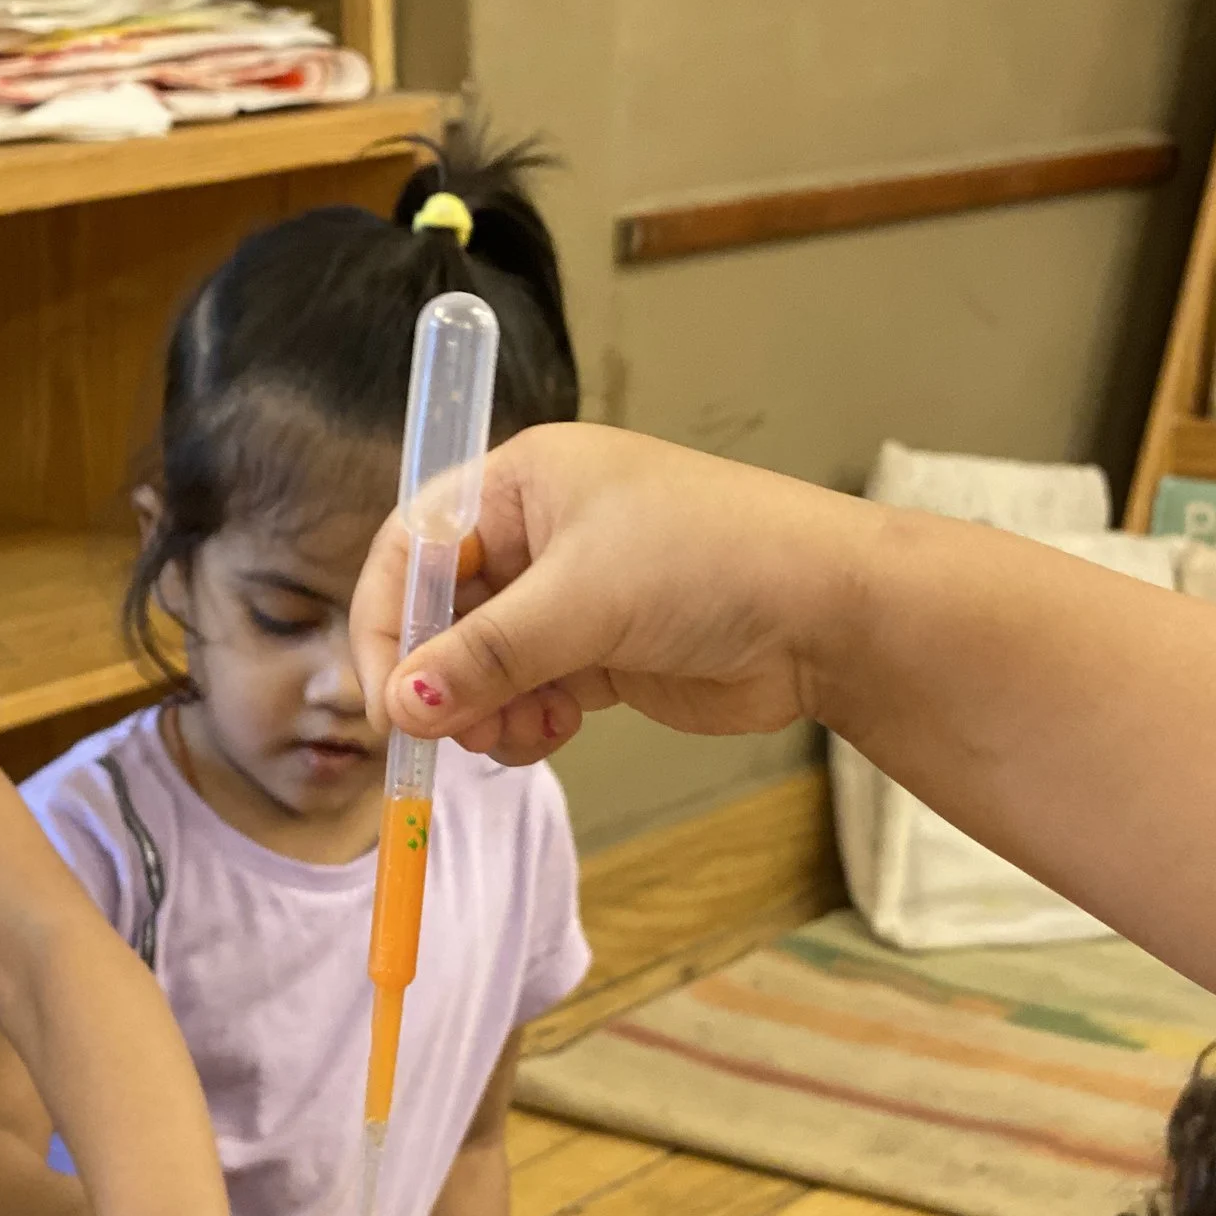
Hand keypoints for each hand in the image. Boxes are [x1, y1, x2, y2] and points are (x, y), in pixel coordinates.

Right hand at [351, 424, 857, 765]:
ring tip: (519, 731)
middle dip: (439, 677)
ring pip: (480, 665)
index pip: (413, 545)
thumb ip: (486, 655)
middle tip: (445, 733)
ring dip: (483, 709)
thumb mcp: (584, 600)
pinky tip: (554, 732)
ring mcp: (568, 597)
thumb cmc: (715, 561)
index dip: (387, 618)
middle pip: (440, 612)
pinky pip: (525, 694)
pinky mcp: (598, 654)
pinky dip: (524, 723)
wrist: (828, 614)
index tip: (386, 696)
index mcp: (522, 481)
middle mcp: (536, 532)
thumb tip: (400, 706)